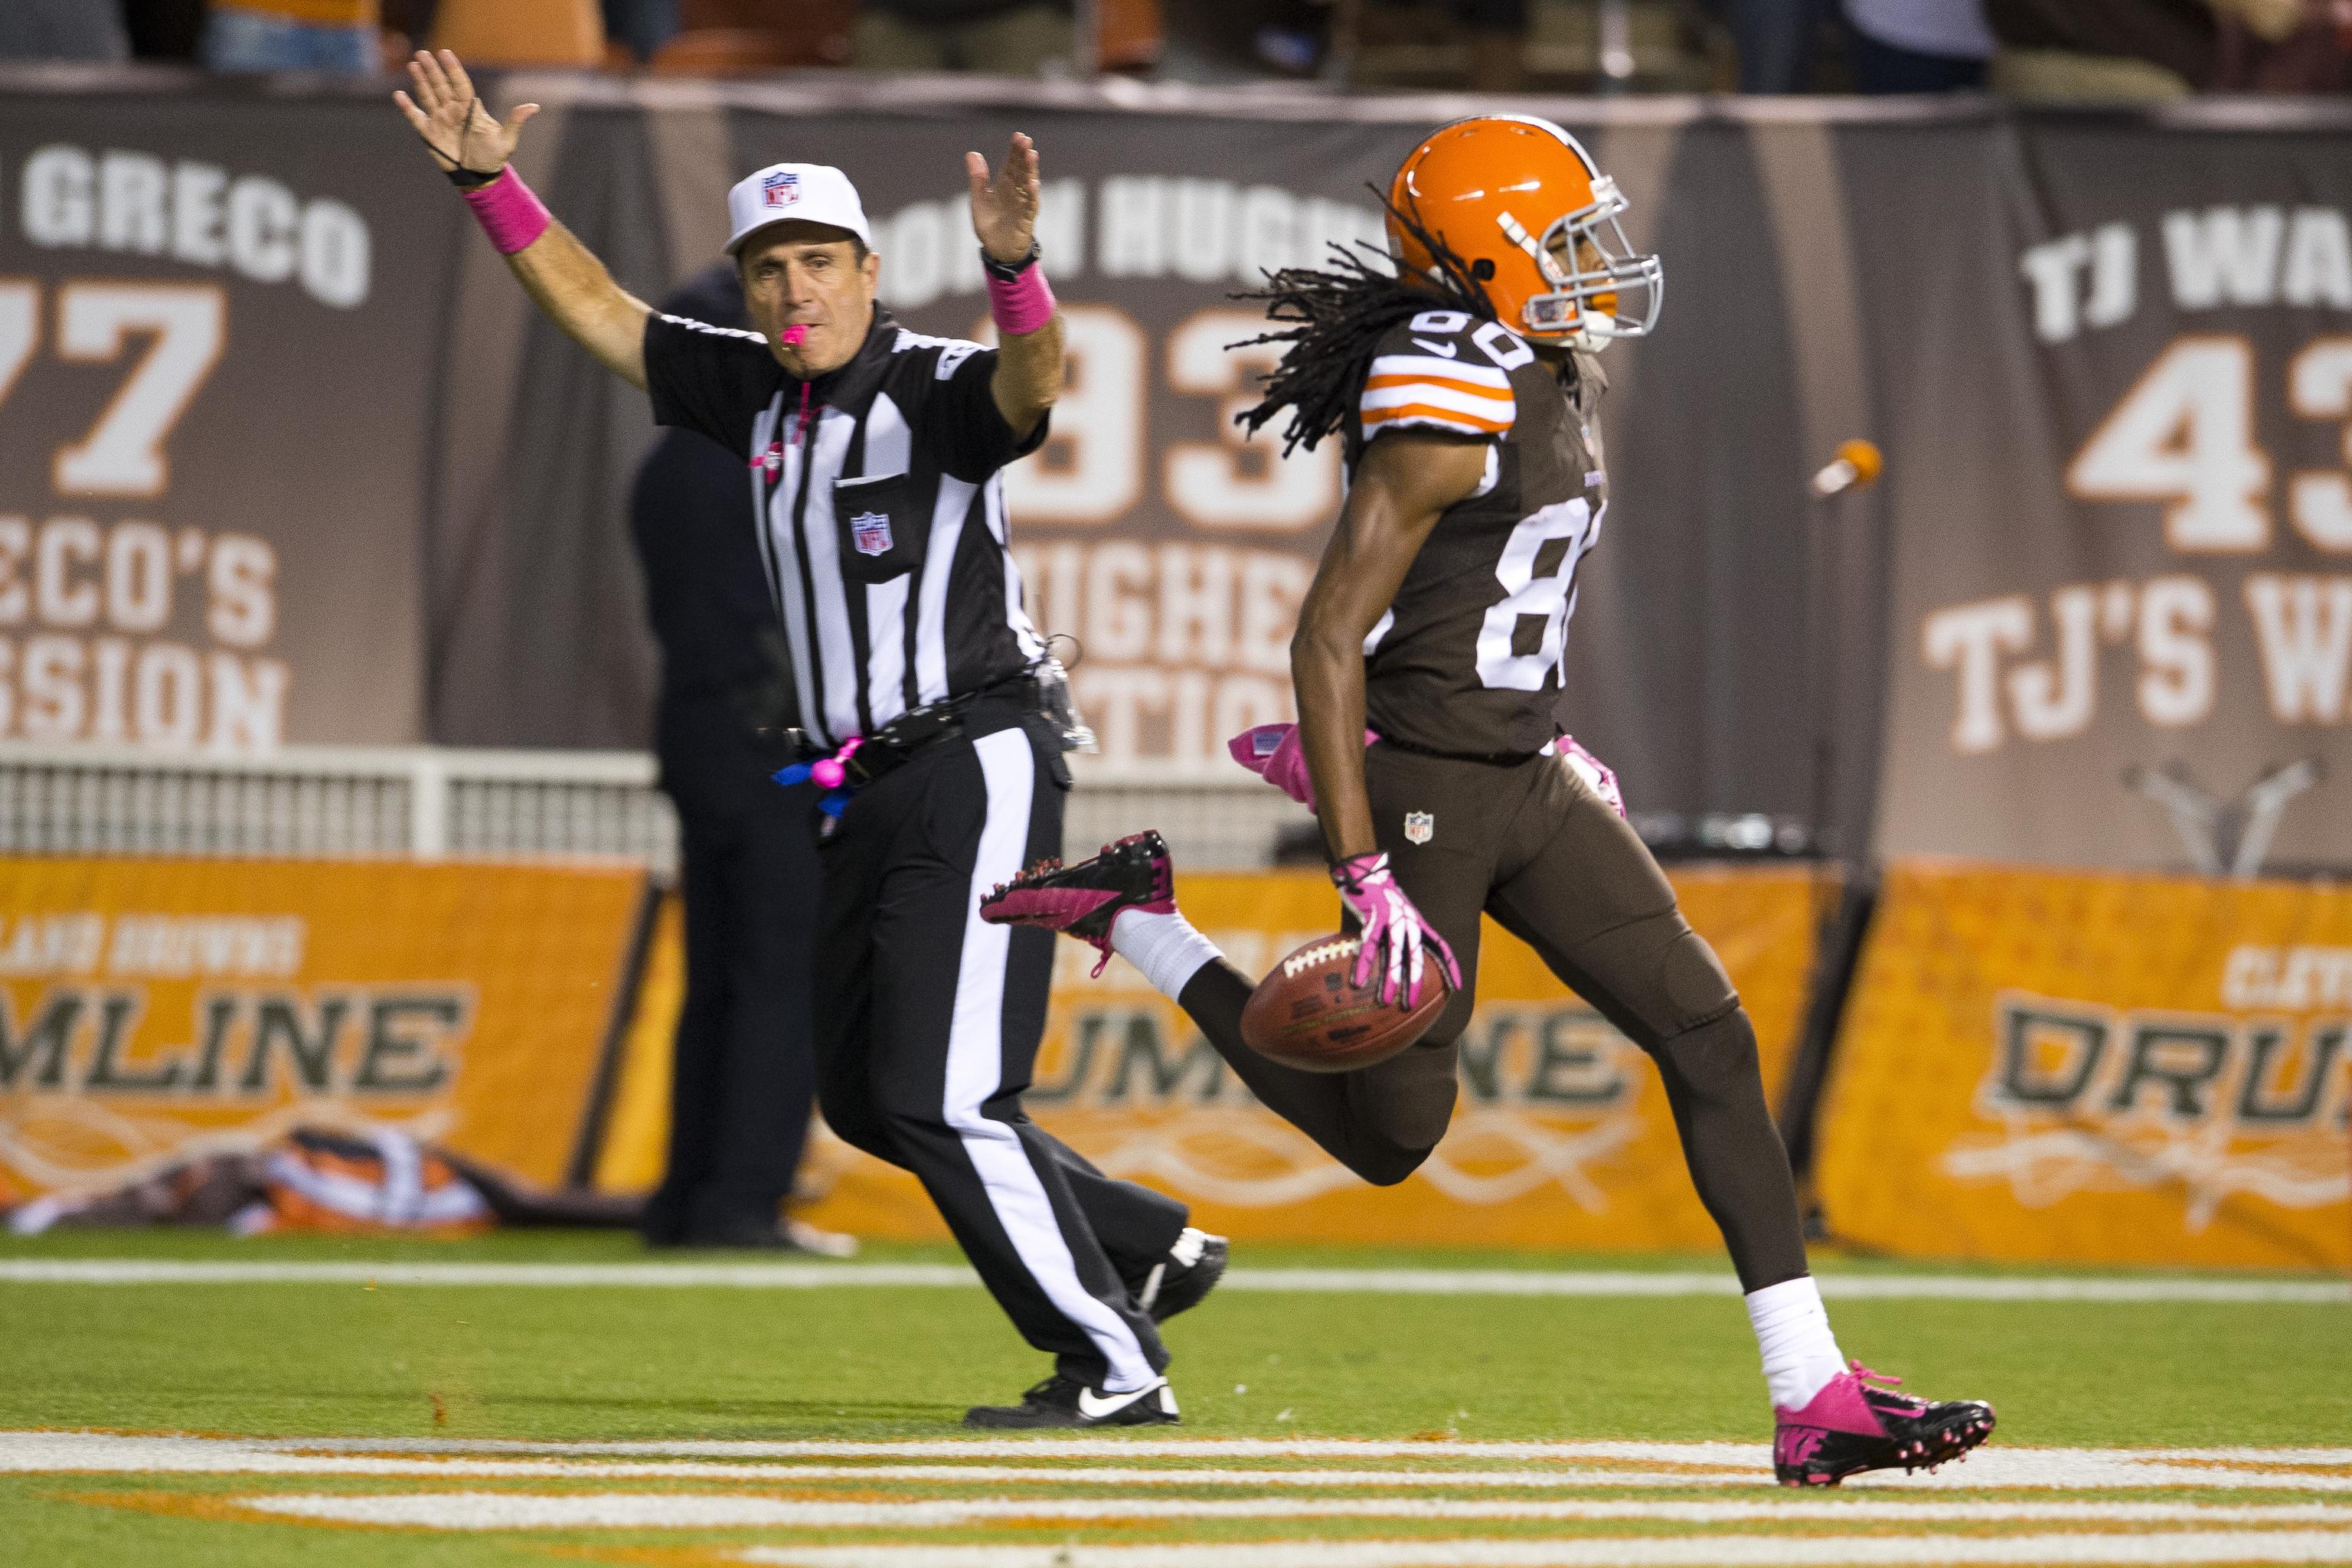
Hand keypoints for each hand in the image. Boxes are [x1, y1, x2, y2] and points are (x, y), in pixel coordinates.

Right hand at [394, 50, 538, 177]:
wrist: (480, 176)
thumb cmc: (495, 157)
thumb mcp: (507, 140)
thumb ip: (515, 122)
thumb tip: (534, 107)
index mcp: (470, 108)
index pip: (460, 83)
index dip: (453, 68)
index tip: (445, 53)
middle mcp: (453, 110)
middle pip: (441, 85)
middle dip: (432, 69)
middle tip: (423, 53)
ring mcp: (440, 119)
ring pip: (428, 95)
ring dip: (420, 80)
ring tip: (413, 64)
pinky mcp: (429, 133)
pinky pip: (416, 117)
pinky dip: (407, 107)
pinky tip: (399, 95)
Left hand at [965, 132, 1040, 265]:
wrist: (996, 250)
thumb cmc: (989, 225)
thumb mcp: (978, 199)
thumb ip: (977, 178)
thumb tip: (972, 153)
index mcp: (1004, 184)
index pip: (1011, 163)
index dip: (1014, 150)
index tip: (1018, 136)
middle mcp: (1016, 191)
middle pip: (1021, 169)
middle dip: (1023, 155)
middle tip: (1025, 140)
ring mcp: (1022, 203)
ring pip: (1028, 183)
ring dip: (1030, 169)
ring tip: (1031, 154)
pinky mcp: (1026, 218)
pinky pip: (1030, 205)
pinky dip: (1031, 194)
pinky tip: (1032, 183)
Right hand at [1330, 852, 1461, 1009]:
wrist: (1366, 871)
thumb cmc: (1380, 895)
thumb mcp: (1398, 912)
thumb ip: (1402, 931)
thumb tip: (1400, 955)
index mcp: (1417, 923)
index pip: (1441, 946)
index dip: (1450, 966)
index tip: (1458, 987)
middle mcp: (1409, 922)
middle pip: (1416, 957)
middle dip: (1414, 982)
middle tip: (1410, 1005)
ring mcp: (1392, 920)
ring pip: (1393, 954)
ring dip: (1390, 979)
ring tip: (1386, 1000)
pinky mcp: (1374, 918)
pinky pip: (1368, 946)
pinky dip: (1363, 964)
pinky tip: (1358, 980)